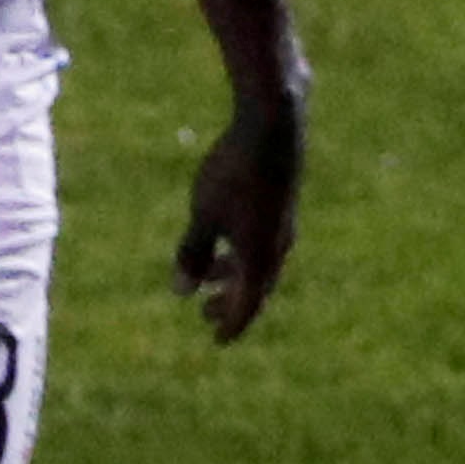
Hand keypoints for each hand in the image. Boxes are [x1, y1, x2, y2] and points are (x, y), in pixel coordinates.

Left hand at [176, 95, 305, 342]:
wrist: (274, 123)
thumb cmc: (233, 171)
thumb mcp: (203, 214)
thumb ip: (192, 253)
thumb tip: (181, 291)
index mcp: (260, 257)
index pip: (247, 306)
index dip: (230, 325)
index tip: (217, 340)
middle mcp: (277, 246)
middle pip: (255, 287)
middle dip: (230, 302)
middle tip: (206, 313)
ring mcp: (283, 224)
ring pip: (259, 262)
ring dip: (234, 274)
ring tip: (210, 273)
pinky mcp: (282, 203)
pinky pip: (264, 241)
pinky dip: (244, 251)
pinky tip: (226, 233)